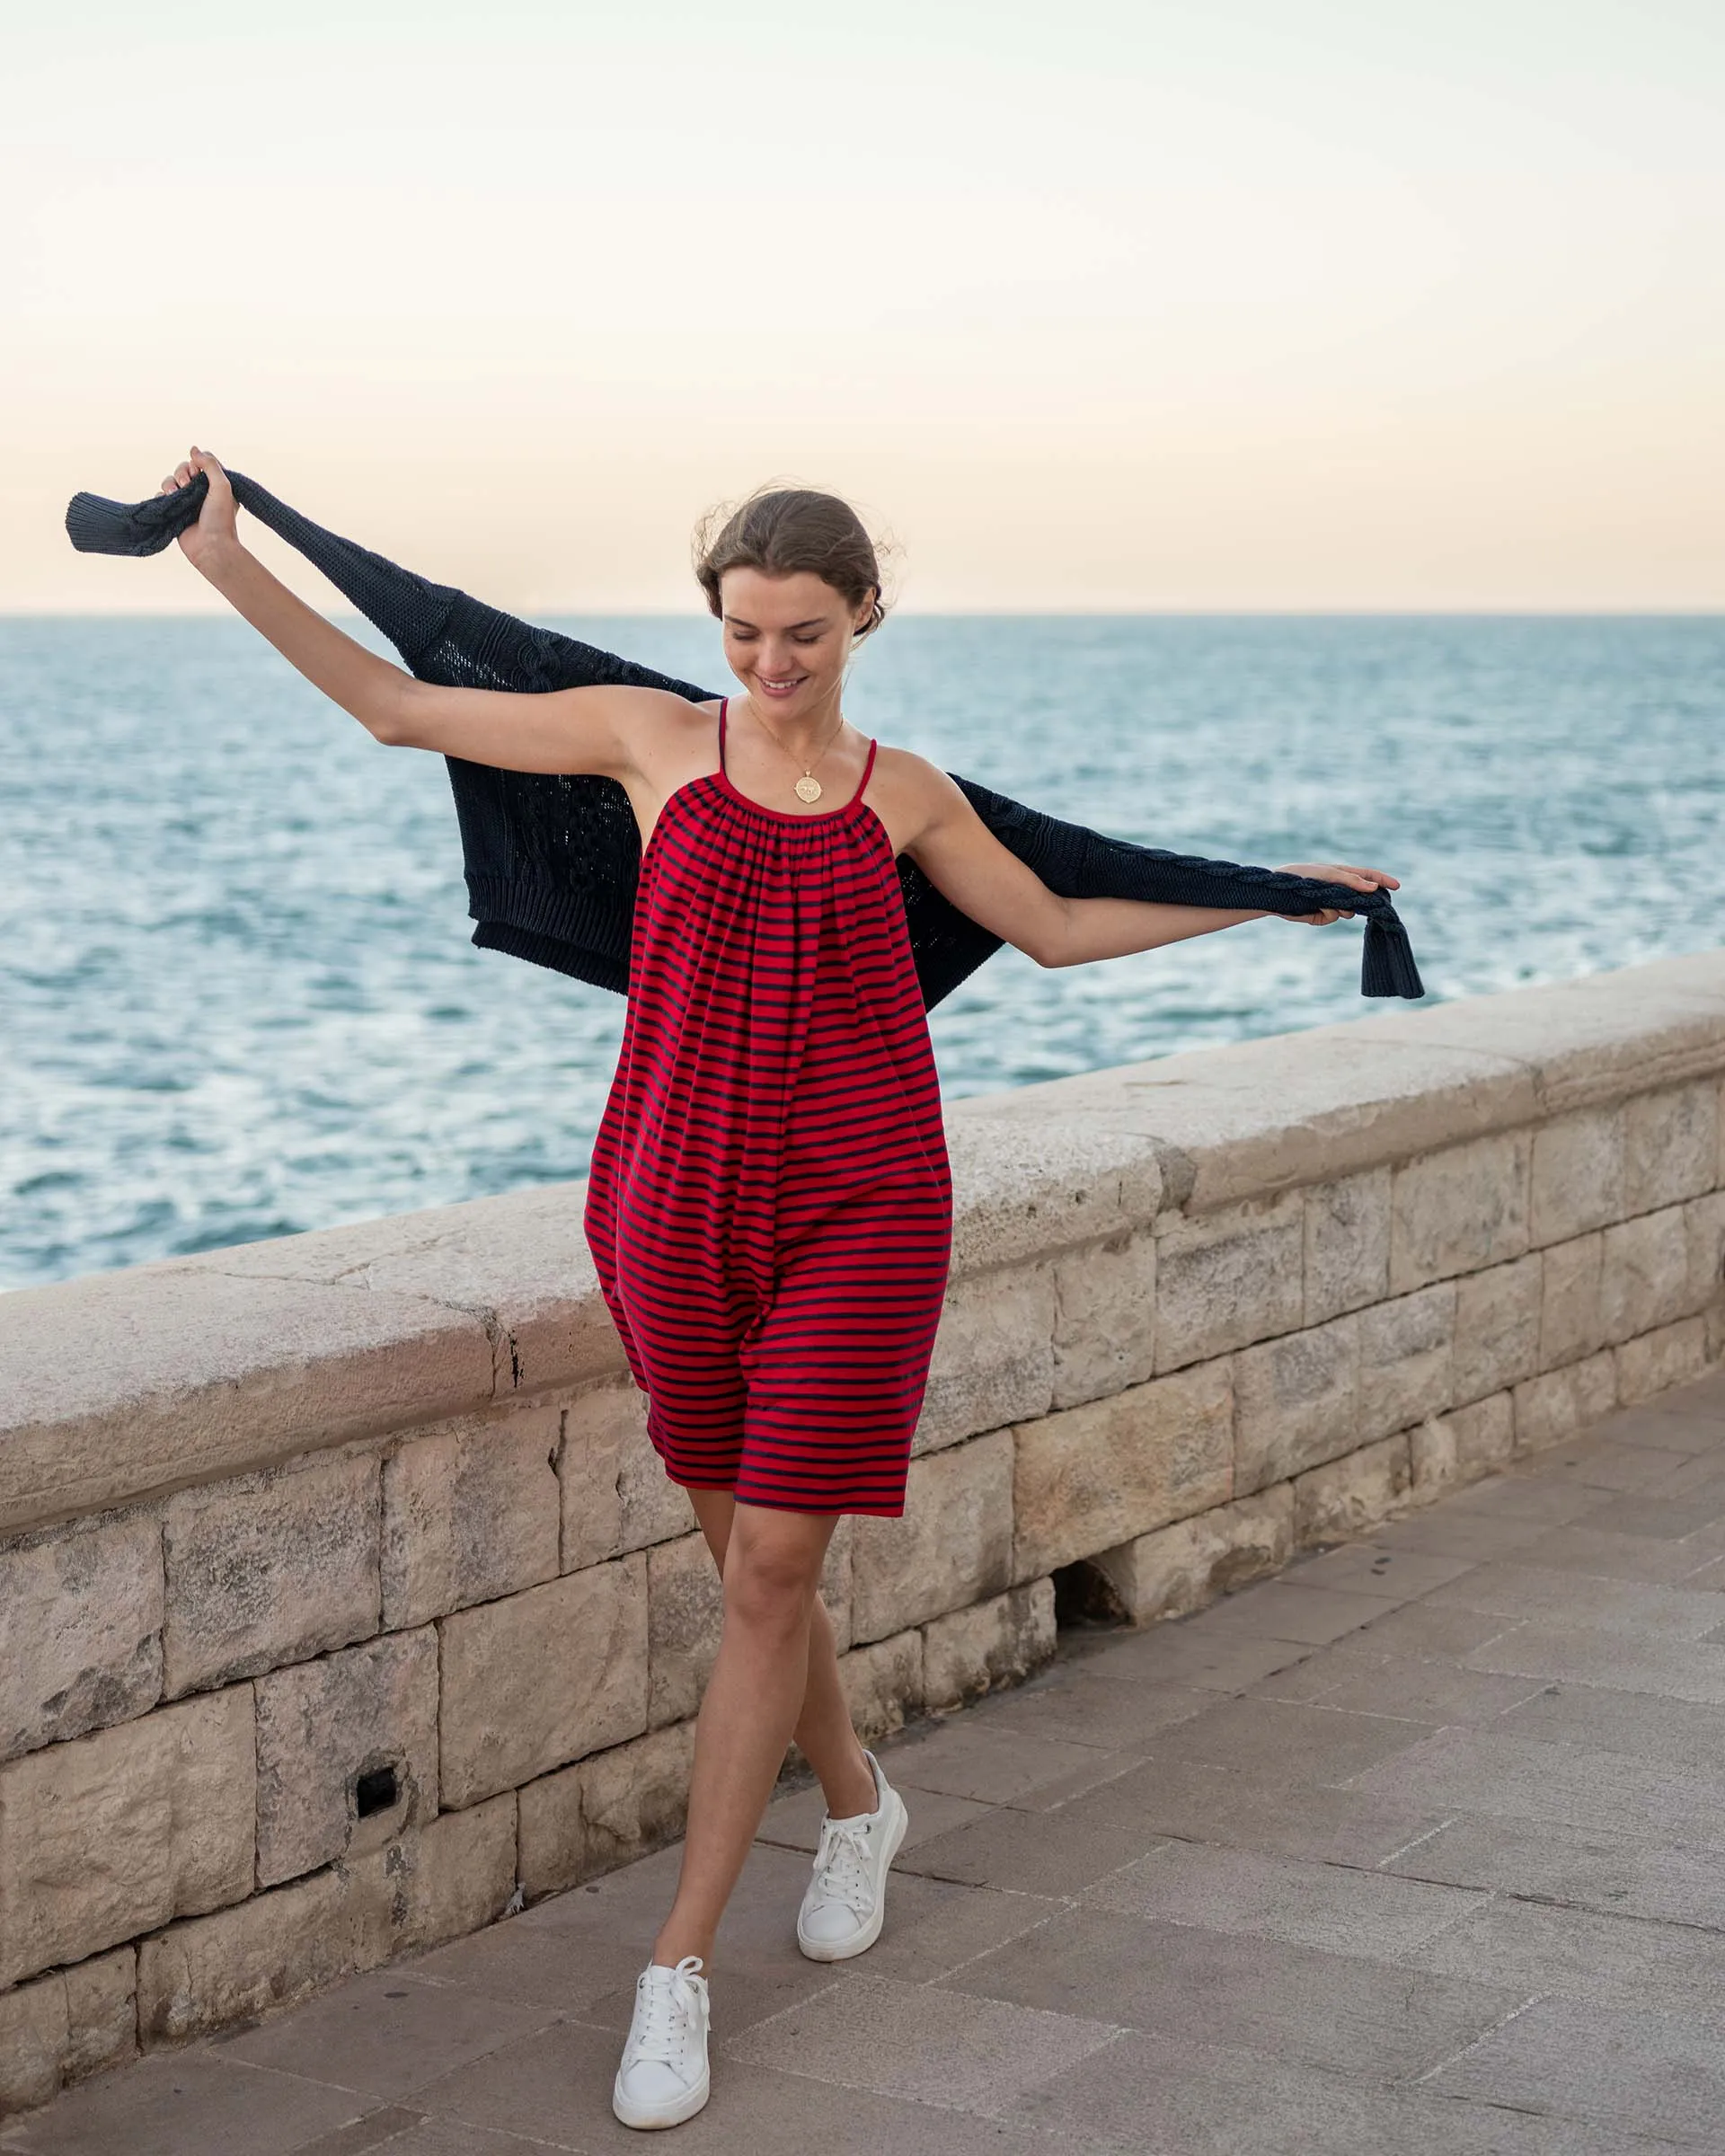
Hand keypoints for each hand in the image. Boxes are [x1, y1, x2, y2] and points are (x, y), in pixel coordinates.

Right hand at [158, 446, 237, 569]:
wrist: (210, 548)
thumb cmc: (220, 519)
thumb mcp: (222, 486)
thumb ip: (210, 465)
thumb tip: (194, 449)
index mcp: (216, 485)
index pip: (201, 462)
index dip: (196, 463)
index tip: (197, 472)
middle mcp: (201, 491)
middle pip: (183, 468)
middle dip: (181, 473)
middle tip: (186, 485)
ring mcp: (187, 502)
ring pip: (170, 481)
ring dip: (170, 484)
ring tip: (176, 495)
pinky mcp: (174, 512)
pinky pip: (161, 495)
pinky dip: (162, 496)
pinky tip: (168, 502)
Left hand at [1274, 861, 1399, 926]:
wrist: (1277, 892)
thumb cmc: (1302, 876)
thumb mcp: (1328, 874)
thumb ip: (1351, 881)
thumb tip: (1373, 888)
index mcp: (1342, 874)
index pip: (1367, 876)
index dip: (1383, 880)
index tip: (1397, 886)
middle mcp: (1339, 889)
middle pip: (1362, 897)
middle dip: (1366, 901)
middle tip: (1372, 905)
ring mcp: (1331, 903)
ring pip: (1349, 910)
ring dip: (1344, 908)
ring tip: (1330, 902)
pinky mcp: (1321, 915)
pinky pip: (1333, 917)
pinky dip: (1328, 913)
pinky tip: (1316, 908)